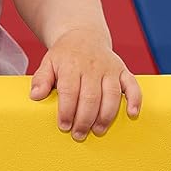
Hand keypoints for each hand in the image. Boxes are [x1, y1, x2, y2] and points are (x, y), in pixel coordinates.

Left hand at [30, 27, 142, 141]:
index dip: (67, 111)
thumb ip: (41, 79)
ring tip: (97, 131)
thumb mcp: (48, 62)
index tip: (64, 126)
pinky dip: (135, 100)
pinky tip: (132, 114)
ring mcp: (110, 68)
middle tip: (79, 135)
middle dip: (84, 119)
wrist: (83, 35)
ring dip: (105, 116)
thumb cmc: (64, 55)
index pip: (69, 91)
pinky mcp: (123, 70)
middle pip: (91, 97)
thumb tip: (35, 96)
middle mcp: (92, 66)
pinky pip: (133, 85)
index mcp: (71, 65)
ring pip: (111, 95)